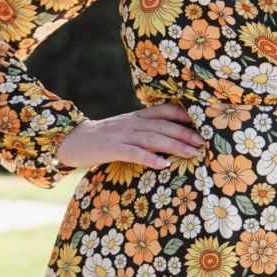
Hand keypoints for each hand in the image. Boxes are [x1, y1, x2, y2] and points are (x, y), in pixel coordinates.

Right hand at [54, 102, 203, 170]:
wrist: (73, 140)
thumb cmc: (103, 138)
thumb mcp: (126, 129)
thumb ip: (145, 130)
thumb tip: (170, 138)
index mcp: (137, 117)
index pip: (164, 111)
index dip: (183, 115)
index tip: (203, 121)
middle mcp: (132, 123)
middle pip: (163, 126)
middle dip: (185, 133)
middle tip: (204, 141)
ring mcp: (122, 135)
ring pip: (153, 138)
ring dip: (174, 145)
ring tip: (191, 153)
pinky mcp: (112, 149)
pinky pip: (133, 153)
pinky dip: (149, 158)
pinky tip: (163, 165)